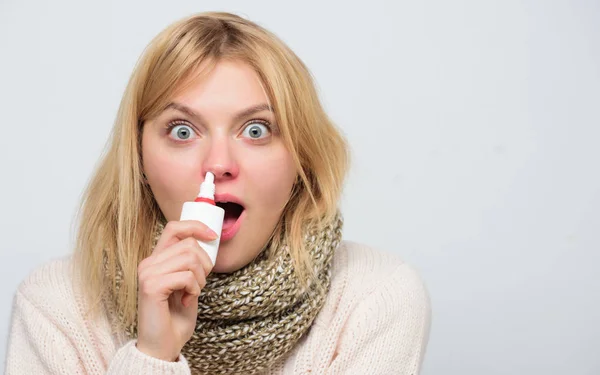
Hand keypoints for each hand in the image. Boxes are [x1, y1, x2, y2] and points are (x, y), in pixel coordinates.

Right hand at [135, 220, 216, 360]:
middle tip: (199, 283)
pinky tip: (186, 300)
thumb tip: (209, 240)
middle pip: (189, 244)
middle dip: (205, 263)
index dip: (196, 227)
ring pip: (190, 258)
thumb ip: (190, 262)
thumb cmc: (177, 315)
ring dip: (200, 278)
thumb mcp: (187, 282)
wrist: (164, 344)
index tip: (213, 236)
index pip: (174, 227)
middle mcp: (148, 263)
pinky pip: (186, 276)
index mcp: (156, 259)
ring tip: (192, 293)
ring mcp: (148, 274)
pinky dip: (194, 289)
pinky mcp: (151, 286)